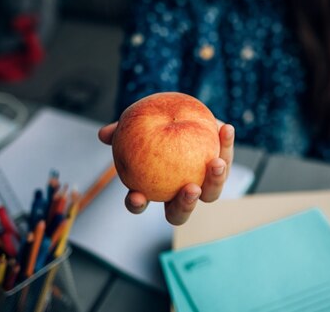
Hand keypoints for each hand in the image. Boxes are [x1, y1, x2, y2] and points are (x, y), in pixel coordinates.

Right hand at [98, 121, 234, 224]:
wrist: (182, 116)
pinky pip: (226, 158)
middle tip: (190, 189)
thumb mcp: (135, 125)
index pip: (141, 203)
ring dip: (215, 181)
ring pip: (210, 194)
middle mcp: (178, 194)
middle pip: (179, 213)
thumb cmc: (153, 126)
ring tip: (216, 163)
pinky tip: (225, 128)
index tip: (136, 195)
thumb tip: (103, 134)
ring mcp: (202, 185)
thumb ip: (121, 130)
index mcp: (153, 188)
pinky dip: (226, 144)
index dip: (137, 204)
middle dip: (185, 206)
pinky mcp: (221, 167)